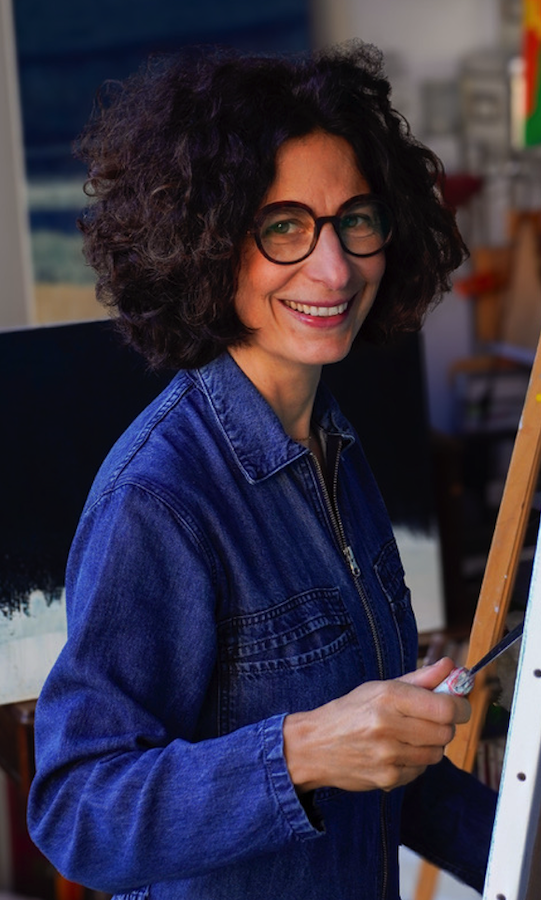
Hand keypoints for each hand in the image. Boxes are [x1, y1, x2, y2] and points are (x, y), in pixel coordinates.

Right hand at [283, 657, 469, 793]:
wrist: (314, 746)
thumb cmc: (349, 712)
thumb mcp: (380, 687)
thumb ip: (420, 678)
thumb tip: (451, 667)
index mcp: (388, 697)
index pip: (445, 707)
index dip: (459, 705)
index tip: (458, 704)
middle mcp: (389, 726)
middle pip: (445, 732)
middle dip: (444, 725)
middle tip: (430, 719)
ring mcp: (389, 756)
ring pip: (436, 753)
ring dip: (430, 745)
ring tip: (409, 736)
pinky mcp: (388, 778)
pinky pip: (421, 770)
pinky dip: (416, 762)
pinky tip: (397, 753)